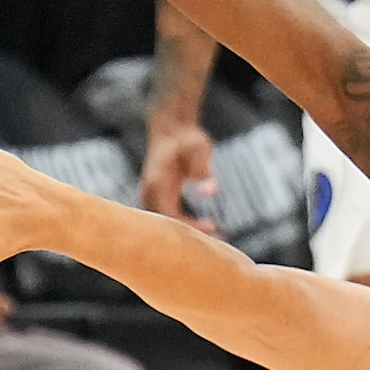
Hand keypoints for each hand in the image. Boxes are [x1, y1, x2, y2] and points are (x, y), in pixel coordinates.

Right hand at [138, 112, 218, 229]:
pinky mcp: (157, 197)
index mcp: (157, 185)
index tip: (212, 228)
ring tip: (217, 236)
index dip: (190, 229)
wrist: (171, 127)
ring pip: (166, 223)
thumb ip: (203, 171)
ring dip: (188, 232)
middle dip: (190, 237)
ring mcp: (151, 196)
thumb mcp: (199, 150)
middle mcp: (149, 193)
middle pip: (166, 226)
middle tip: (220, 241)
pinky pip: (169, 217)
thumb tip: (211, 192)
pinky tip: (209, 226)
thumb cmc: (186, 137)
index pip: (170, 218)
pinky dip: (186, 224)